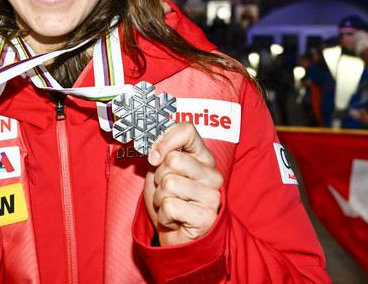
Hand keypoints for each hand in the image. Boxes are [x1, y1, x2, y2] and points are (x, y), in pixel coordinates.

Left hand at [144, 122, 222, 246]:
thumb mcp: (162, 171)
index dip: (165, 140)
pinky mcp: (206, 218)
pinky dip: (163, 214)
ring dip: (159, 197)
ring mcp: (212, 196)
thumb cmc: (170, 200)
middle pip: (173, 159)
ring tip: (169, 205)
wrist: (178, 238)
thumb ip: (162, 155)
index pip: (187, 130)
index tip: (154, 157)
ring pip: (168, 183)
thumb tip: (155, 153)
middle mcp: (212, 175)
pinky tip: (173, 219)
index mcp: (204, 158)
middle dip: (159, 176)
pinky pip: (169, 205)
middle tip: (165, 190)